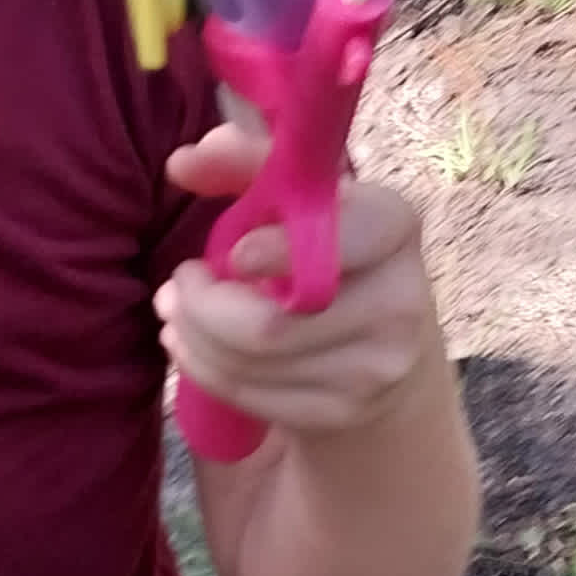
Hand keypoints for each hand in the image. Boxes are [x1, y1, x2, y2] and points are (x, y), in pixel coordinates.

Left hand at [157, 121, 441, 443]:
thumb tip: (182, 163)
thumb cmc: (330, 256)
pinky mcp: (344, 413)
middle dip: (201, 304)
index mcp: (394, 228)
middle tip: (178, 284)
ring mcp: (376, 368)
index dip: (283, 250)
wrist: (389, 354)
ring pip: (251, 361)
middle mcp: (399, 301)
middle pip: (272, 322)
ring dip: (192, 336)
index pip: (350, 236)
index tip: (235, 254)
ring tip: (176, 311)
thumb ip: (246, 164)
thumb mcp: (303, 199)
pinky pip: (249, 394)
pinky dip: (204, 369)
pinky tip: (191, 345)